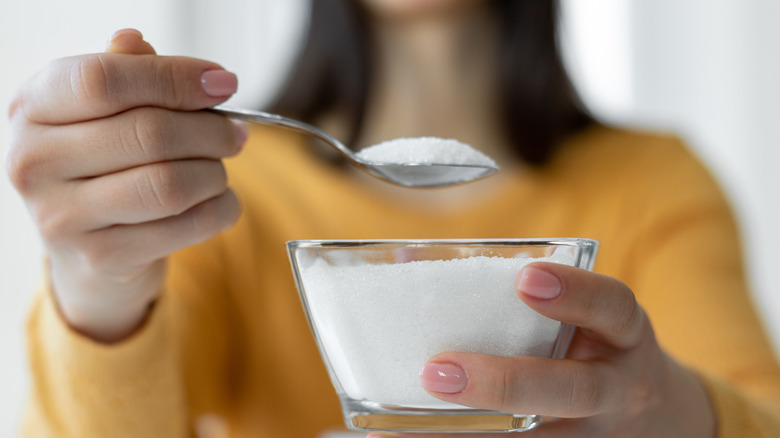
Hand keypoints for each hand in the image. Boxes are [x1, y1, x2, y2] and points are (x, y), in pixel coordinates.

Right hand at [6, 29, 244, 341]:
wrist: (88, 248)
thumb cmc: (104, 163)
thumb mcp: (102, 111)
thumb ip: (128, 73)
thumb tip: (152, 49)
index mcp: (34, 107)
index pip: (105, 80)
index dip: (174, 77)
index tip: (222, 83)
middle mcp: (35, 161)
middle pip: (148, 133)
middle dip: (210, 130)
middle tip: (235, 133)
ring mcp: (63, 216)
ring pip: (170, 185)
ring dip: (215, 173)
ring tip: (221, 168)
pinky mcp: (101, 257)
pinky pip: (186, 227)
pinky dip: (220, 209)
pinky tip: (220, 199)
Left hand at [368, 262, 715, 436]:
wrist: (655, 415)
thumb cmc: (595, 344)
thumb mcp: (584, 312)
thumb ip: (522, 288)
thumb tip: (410, 258)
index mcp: (624, 335)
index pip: (613, 307)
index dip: (576, 292)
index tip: (526, 278)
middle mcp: (618, 388)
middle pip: (573, 389)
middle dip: (505, 382)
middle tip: (438, 371)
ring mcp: (596, 433)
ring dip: (475, 432)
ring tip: (411, 421)